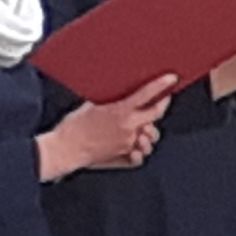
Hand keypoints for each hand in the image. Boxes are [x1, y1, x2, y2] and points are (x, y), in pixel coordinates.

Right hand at [39, 75, 174, 179]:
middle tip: (163, 99)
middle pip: (156, 115)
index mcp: (120, 112)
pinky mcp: (125, 157)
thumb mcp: (89, 106)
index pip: (147, 95)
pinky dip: (140, 150)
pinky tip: (134, 146)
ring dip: (150, 131)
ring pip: (151, 136)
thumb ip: (108, 102)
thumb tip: (114, 96)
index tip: (171, 79)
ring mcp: (128, 143)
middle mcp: (128, 128)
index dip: (161, 86)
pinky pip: (141, 155)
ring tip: (142, 128)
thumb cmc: (73, 128)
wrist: (65, 150)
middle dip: (162, 105)